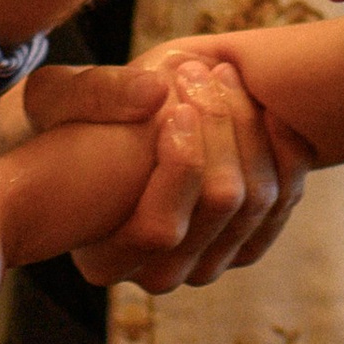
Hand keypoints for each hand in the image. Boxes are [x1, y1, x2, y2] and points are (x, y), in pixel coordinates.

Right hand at [25, 53, 309, 287]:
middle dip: (221, 122)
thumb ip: (94, 95)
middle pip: (220, 205)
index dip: (180, 159)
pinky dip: (286, 153)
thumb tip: (154, 95)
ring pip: (256, 200)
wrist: (107, 141)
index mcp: (104, 259)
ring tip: (225, 74)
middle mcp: (157, 275)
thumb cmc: (69, 124)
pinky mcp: (243, 244)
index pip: (160, 229)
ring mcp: (206, 265)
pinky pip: (283, 203)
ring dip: (249, 125)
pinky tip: (267, 108)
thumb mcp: (58, 100)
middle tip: (207, 68)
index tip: (175, 91)